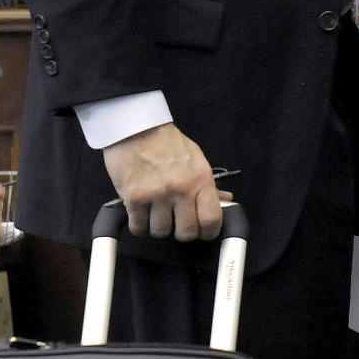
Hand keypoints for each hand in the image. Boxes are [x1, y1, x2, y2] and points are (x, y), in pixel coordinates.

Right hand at [102, 122, 229, 241]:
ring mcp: (157, 194)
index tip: (201, 230)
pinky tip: (139, 210)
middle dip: (179, 230)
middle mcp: (181, 188)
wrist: (133, 126)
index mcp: (200, 178)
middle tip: (173, 219)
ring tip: (153, 209)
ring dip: (156, 225)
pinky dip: (138, 223)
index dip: (207, 231)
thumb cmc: (164, 141)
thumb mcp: (193, 157)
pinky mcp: (134, 198)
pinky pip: (139, 227)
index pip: (211, 220)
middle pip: (186, 233)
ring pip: (160, 232)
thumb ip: (207, 183)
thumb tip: (225, 200)